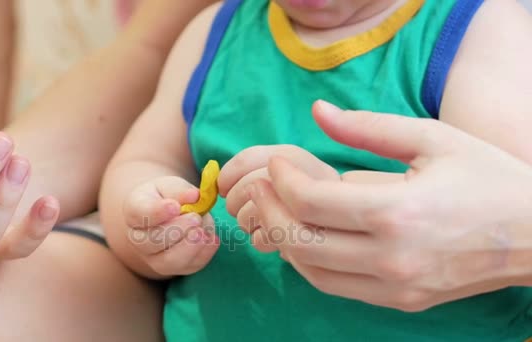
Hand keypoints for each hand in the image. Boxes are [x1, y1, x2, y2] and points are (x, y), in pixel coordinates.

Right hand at [122, 176, 218, 277]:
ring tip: (203, 233)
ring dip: (188, 248)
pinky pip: (188, 267)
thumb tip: (194, 196)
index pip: (141, 214)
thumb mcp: (169, 186)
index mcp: (134, 213)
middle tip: (196, 218)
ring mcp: (154, 258)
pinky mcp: (174, 268)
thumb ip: (179, 190)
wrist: (165, 217)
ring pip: (168, 261)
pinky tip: (212, 240)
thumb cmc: (165, 197)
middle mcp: (139, 240)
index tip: (175, 206)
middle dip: (176, 230)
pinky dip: (203, 255)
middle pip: (152, 241)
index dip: (157, 212)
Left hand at [218, 145, 339, 251]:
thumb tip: (217, 182)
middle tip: (235, 208)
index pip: (254, 158)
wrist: (348, 226)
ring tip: (254, 221)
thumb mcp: (284, 173)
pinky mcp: (318, 242)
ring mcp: (323, 211)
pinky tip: (268, 237)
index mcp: (302, 159)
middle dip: (235, 200)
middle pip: (255, 185)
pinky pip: (269, 241)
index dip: (229, 173)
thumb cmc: (303, 197)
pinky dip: (260, 240)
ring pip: (259, 214)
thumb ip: (253, 169)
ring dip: (246, 221)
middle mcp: (315, 181)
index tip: (222, 186)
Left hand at [247, 100, 531, 311]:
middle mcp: (391, 257)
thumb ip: (368, 127)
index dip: (281, 181)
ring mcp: (394, 286)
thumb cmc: (487, 178)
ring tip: (281, 209)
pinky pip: (335, 287)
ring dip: (285, 239)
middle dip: (270, 210)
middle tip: (264, 186)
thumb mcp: (431, 138)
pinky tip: (310, 236)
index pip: (310, 202)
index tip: (278, 163)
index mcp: (398, 212)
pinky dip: (310, 263)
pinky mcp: (399, 301)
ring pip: (311, 271)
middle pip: (300, 241)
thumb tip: (317, 112)